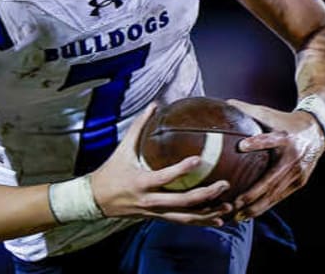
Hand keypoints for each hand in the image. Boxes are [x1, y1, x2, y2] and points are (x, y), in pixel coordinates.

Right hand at [90, 102, 234, 225]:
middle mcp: (149, 200)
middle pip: (182, 202)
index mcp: (141, 182)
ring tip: (228, 205)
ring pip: (185, 217)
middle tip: (225, 184)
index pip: (165, 177)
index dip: (182, 169)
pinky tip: (218, 219)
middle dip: (205, 195)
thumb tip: (154, 104)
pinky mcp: (157, 217)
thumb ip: (139, 126)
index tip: (200, 159)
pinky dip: (201, 221)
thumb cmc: (111, 171)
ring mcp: (154, 212)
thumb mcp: (123, 148)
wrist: (96, 200)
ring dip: (208, 213)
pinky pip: (182, 222)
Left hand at [225, 98, 324, 221]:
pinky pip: (279, 197)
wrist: (316, 132)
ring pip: (275, 194)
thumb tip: (226, 102)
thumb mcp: (270, 114)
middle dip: (252, 194)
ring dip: (256, 207)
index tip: (242, 145)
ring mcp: (298, 173)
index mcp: (286, 137)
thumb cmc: (286, 122)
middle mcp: (293, 157)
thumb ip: (248, 110)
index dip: (258, 142)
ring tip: (237, 217)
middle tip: (233, 203)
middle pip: (272, 179)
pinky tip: (249, 214)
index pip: (271, 139)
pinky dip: (264, 206)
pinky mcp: (300, 182)